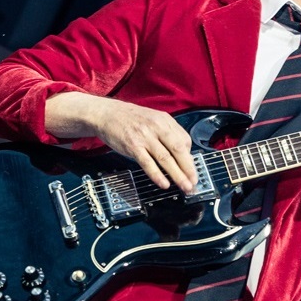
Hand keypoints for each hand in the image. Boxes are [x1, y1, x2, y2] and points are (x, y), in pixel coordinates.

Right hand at [45, 92, 197, 191]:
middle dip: (189, 168)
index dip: (190, 158)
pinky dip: (157, 174)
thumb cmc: (131, 119)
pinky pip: (147, 163)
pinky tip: (164, 184)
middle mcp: (157, 127)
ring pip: (165, 158)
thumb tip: (181, 153)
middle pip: (178, 149)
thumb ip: (167, 134)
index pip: (184, 140)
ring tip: (185, 186)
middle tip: (194, 182)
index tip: (193, 171)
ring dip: (177, 175)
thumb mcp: (153, 120)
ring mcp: (145, 137)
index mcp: (165, 121)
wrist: (107, 113)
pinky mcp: (132, 146)